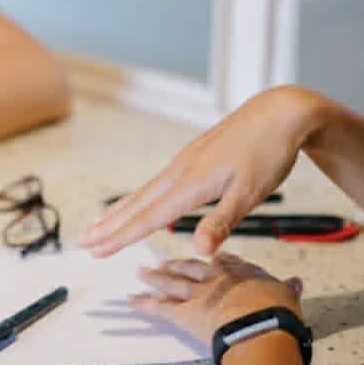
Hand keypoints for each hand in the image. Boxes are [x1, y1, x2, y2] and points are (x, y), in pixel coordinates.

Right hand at [79, 86, 326, 256]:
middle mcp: (181, 171)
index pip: (149, 218)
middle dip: (109, 226)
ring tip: (98, 223)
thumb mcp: (250, 193)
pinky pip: (157, 182)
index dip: (121, 237)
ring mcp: (185, 162)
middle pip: (137, 204)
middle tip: (82, 242)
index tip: (96, 250)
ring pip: (144, 191)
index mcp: (191, 184)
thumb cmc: (269, 153)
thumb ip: (220, 223)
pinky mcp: (194, 156)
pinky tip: (140, 201)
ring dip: (120, 210)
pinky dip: (140, 196)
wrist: (281, 112)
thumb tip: (198, 251)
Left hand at [130, 253, 303, 345]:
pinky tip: (131, 300)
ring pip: (171, 282)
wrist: (260, 325)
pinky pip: (158, 307)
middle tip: (163, 263)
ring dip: (154, 278)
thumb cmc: (277, 312)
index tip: (208, 258)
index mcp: (240, 271)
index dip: (213, 260)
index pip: (223, 261)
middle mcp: (214, 277)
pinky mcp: (183, 313)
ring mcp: (197, 293)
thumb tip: (297, 283)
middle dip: (176, 265)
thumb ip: (288, 288)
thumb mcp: (288, 295)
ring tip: (141, 273)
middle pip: (191, 267)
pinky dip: (143, 304)